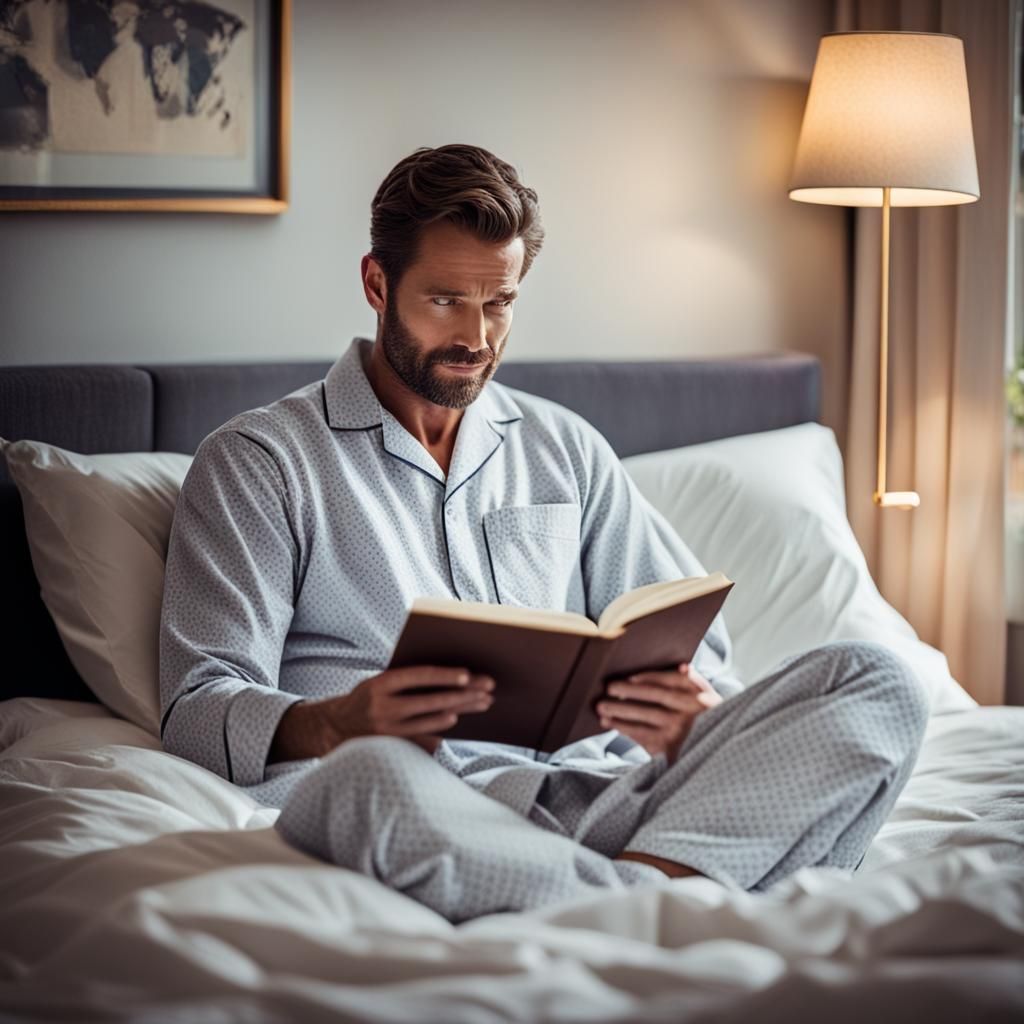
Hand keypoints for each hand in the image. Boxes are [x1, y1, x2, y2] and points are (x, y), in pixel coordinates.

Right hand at [313, 666, 494, 755]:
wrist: (334, 728)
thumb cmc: (365, 698)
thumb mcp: (377, 682)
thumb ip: (405, 680)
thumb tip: (447, 678)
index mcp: (380, 685)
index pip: (417, 677)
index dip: (444, 676)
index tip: (467, 675)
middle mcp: (383, 708)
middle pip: (431, 701)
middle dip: (463, 695)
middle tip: (488, 690)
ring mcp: (388, 731)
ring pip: (432, 722)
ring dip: (460, 712)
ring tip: (482, 704)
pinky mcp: (392, 748)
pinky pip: (424, 740)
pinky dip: (441, 730)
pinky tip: (458, 724)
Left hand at [596, 662, 721, 763]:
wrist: (720, 761)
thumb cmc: (708, 724)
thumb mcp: (710, 702)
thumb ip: (694, 683)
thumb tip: (682, 666)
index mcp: (701, 695)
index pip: (672, 679)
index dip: (649, 677)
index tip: (630, 677)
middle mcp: (691, 712)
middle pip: (655, 696)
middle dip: (629, 691)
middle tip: (608, 687)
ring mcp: (679, 731)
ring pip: (644, 715)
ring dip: (619, 710)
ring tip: (601, 707)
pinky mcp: (669, 749)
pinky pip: (640, 734)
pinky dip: (622, 727)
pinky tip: (609, 723)